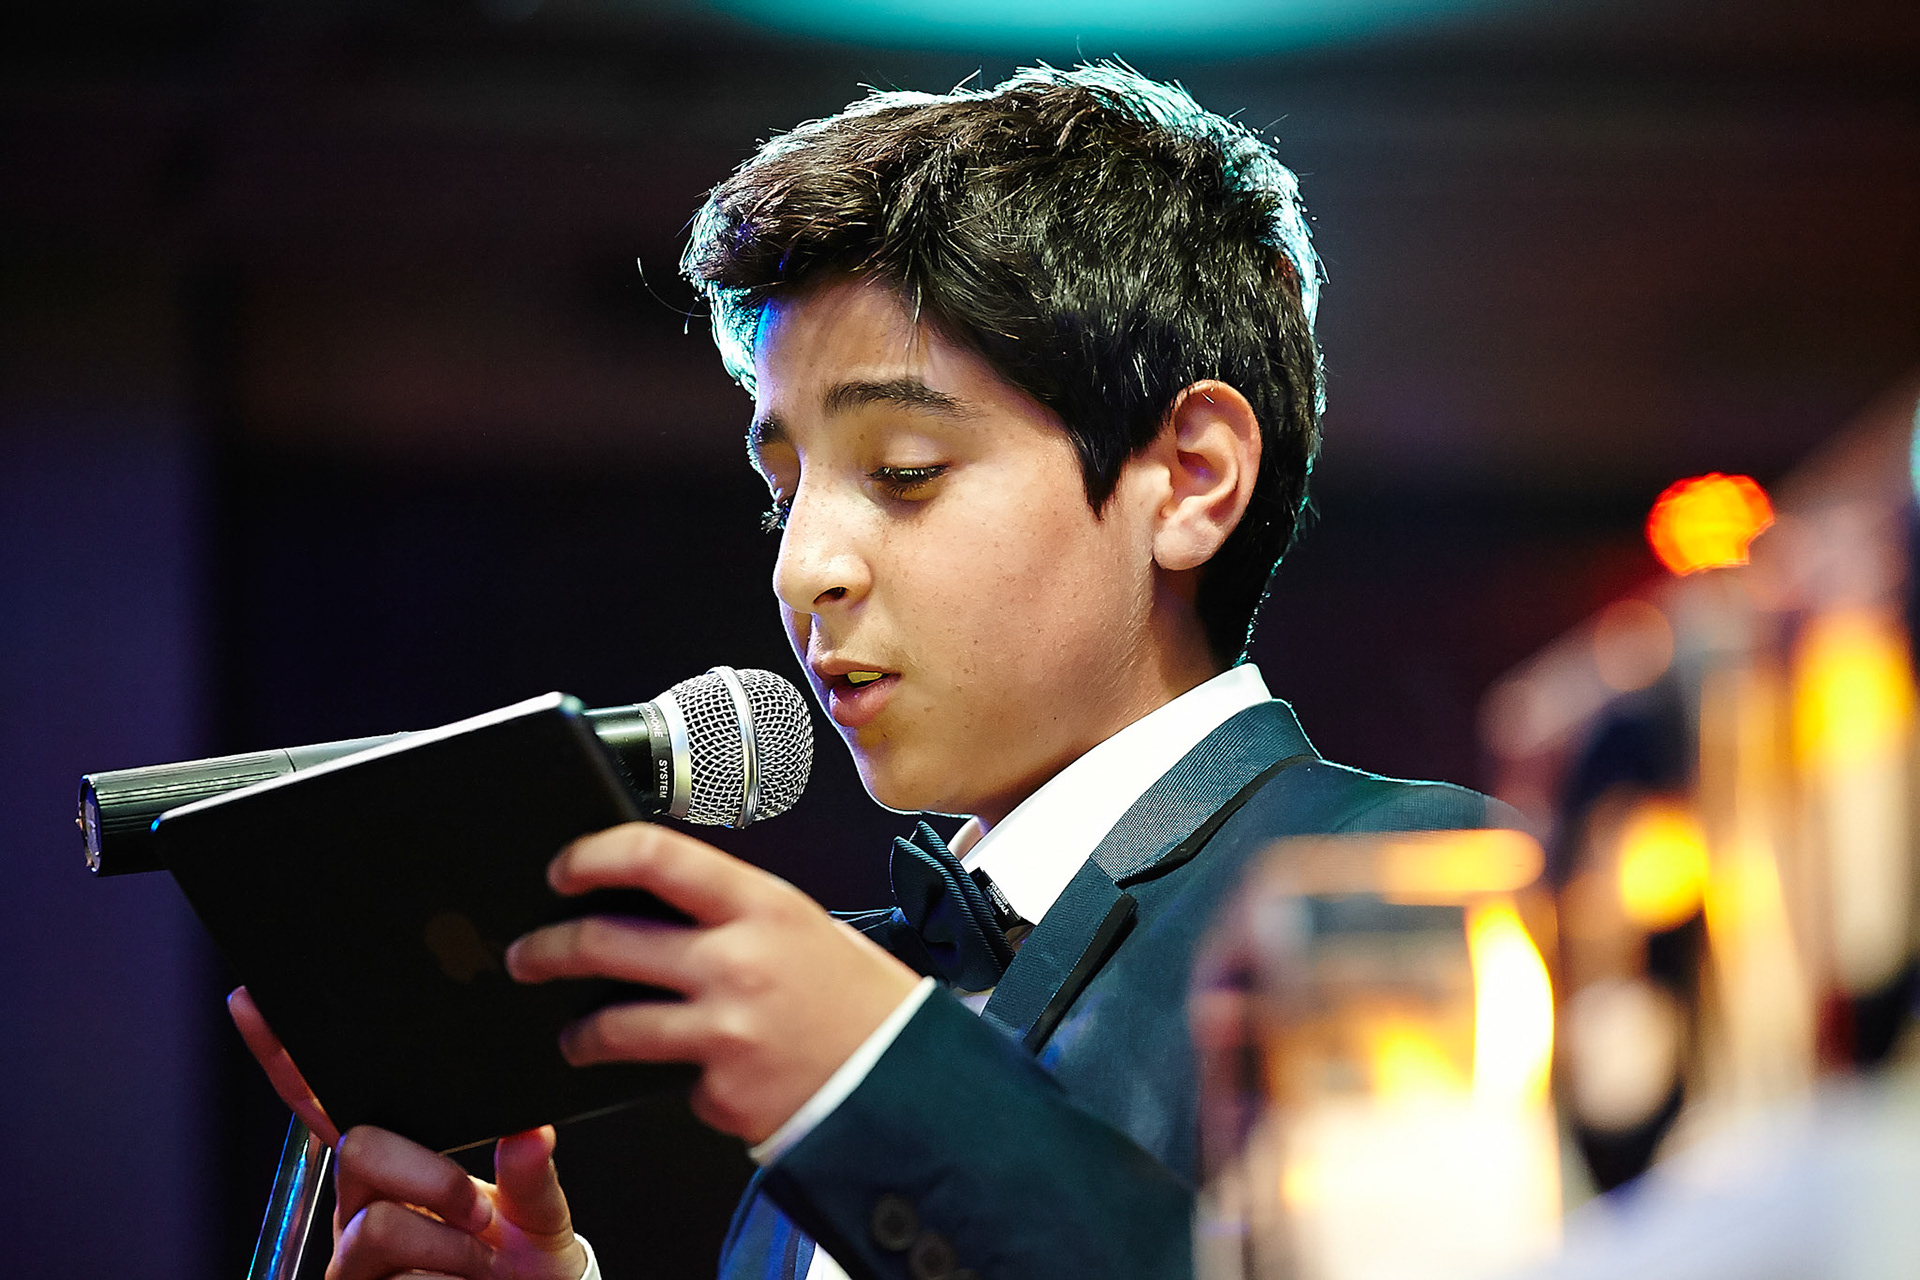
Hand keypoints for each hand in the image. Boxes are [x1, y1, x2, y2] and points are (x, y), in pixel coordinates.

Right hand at [228, 988, 586, 1279]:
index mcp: (400, 1155)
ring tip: (481, 1254)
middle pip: (358, 1148)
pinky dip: (443, 1270)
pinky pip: (383, 1264)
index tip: (256, 999)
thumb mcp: (541, 1208)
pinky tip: (463, 1276)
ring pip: (376, 1220)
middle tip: (479, 1210)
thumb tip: (533, 1132)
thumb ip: (534, 1174)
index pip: (334, 1098)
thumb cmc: (524, 1257)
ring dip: (445, 1238)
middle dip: (427, 1175)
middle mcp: (363, 1197)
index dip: (289, 1053)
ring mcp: (352, 1248)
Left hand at [506, 822, 920, 1142]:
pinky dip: (675, 1079)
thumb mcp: (802, 929)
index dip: (592, 856)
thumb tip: (651, 907)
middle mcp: (737, 962)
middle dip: (548, 949)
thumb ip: (731, 916)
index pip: (654, 855)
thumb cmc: (858, 1002)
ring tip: (573, 1035)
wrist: (906, 1083)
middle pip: (607, 940)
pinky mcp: (720, 1092)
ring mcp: (725, 1031)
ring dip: (578, 1032)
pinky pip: (669, 1081)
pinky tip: (702, 1075)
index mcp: (761, 906)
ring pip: (611, 1026)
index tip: (563, 868)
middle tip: (529, 955)